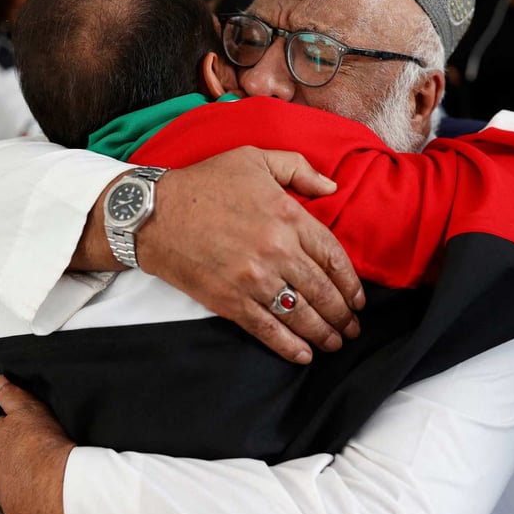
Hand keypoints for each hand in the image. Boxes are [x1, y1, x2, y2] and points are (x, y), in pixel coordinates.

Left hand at [0, 375, 72, 513]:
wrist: (55, 487)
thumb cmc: (42, 445)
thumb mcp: (27, 408)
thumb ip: (11, 395)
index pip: (3, 428)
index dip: (20, 427)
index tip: (34, 429)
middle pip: (5, 453)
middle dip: (18, 451)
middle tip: (41, 449)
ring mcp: (2, 488)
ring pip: (12, 475)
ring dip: (24, 472)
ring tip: (46, 470)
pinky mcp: (14, 507)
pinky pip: (21, 496)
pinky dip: (30, 492)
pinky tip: (44, 488)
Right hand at [137, 146, 363, 364]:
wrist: (154, 215)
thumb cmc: (204, 184)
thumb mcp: (254, 159)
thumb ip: (298, 169)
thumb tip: (332, 189)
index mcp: (288, 216)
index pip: (334, 257)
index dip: (351, 284)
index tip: (359, 299)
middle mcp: (277, 251)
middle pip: (323, 291)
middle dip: (342, 315)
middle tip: (351, 328)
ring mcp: (254, 280)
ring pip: (301, 315)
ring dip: (323, 334)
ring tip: (335, 343)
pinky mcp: (231, 301)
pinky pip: (269, 330)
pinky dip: (289, 346)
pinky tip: (304, 355)